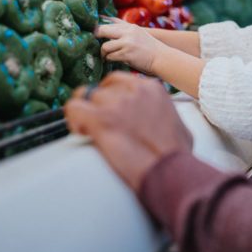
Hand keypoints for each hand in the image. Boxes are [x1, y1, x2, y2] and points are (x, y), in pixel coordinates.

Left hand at [64, 72, 193, 190]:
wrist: (169, 170)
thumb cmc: (176, 154)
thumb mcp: (178, 123)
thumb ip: (163, 113)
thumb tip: (158, 119)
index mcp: (152, 89)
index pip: (119, 81)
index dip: (110, 95)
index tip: (109, 109)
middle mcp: (134, 91)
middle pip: (102, 89)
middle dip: (98, 105)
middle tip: (98, 122)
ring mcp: (116, 103)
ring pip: (86, 96)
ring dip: (86, 113)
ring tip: (88, 131)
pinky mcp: (101, 119)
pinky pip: (74, 108)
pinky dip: (73, 119)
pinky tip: (81, 131)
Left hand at [96, 19, 168, 74]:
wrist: (163, 58)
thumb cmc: (150, 49)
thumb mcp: (139, 34)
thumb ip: (126, 31)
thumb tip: (107, 30)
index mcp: (130, 27)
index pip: (109, 23)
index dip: (99, 29)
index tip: (95, 34)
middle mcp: (128, 32)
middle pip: (102, 30)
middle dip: (96, 37)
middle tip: (93, 43)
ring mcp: (128, 43)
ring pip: (105, 46)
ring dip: (104, 53)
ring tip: (106, 56)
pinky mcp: (127, 54)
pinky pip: (111, 56)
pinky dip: (110, 59)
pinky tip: (112, 60)